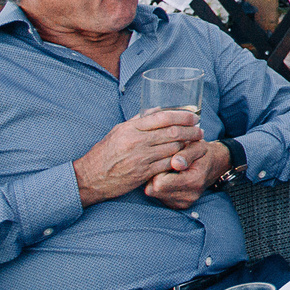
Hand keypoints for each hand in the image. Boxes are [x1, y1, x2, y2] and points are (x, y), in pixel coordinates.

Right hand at [75, 110, 201, 205]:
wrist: (89, 178)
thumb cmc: (104, 153)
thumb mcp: (118, 132)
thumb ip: (138, 121)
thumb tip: (157, 110)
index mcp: (131, 128)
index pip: (163, 117)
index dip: (182, 115)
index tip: (194, 116)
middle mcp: (137, 142)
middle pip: (172, 132)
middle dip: (191, 130)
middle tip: (200, 130)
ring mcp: (141, 158)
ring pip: (173, 149)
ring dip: (188, 145)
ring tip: (196, 143)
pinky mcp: (143, 174)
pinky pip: (167, 165)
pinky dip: (179, 160)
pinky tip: (185, 157)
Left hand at [143, 140, 229, 208]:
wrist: (217, 164)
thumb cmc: (204, 153)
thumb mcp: (198, 146)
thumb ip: (186, 154)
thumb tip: (175, 163)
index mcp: (193, 182)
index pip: (159, 183)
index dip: (158, 170)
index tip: (165, 161)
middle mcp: (189, 197)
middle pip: (154, 190)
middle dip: (155, 176)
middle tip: (166, 165)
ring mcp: (184, 203)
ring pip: (154, 194)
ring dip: (157, 182)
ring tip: (169, 171)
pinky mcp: (179, 206)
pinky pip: (159, 197)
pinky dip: (161, 188)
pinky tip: (171, 179)